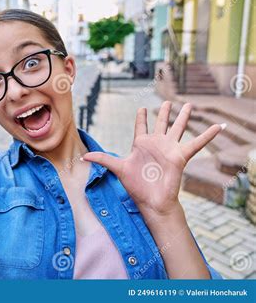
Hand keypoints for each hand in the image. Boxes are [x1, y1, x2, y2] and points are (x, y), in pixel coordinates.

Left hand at [82, 101, 223, 218]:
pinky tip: (219, 126)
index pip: (141, 126)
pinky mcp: (180, 155)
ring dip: (183, 117)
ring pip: (178, 128)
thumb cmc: (135, 186)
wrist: (152, 201)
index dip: (141, 117)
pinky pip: (197, 143)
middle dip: (163, 112)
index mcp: (141, 144)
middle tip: (166, 101)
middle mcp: (156, 144)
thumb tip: (83, 156)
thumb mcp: (117, 168)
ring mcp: (169, 148)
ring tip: (189, 105)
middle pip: (160, 123)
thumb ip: (103, 159)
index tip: (141, 107)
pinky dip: (208, 135)